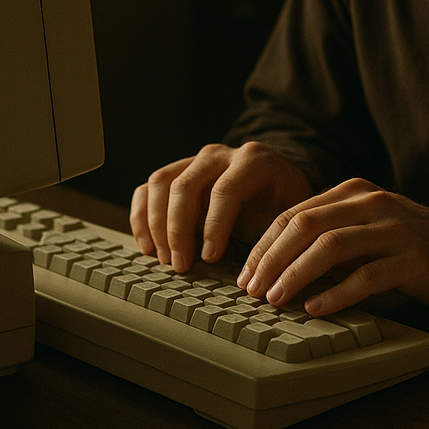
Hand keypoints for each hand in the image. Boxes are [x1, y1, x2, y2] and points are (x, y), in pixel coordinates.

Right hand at [130, 142, 312, 272]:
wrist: (277, 180)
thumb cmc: (282, 204)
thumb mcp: (286, 217)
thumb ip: (270, 236)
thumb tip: (253, 274)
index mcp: (253, 161)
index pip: (225, 190)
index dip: (214, 226)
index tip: (209, 258)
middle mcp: (220, 154)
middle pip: (186, 185)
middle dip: (179, 230)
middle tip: (181, 265)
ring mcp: (195, 160)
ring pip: (161, 182)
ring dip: (156, 224)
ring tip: (164, 258)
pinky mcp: (177, 171)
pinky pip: (149, 187)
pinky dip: (142, 216)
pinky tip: (147, 245)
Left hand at [236, 178, 428, 315]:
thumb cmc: (413, 246)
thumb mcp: (367, 230)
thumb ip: (331, 236)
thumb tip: (277, 266)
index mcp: (354, 192)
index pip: (296, 213)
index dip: (265, 244)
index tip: (244, 274)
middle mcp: (372, 203)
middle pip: (306, 225)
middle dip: (272, 258)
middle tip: (251, 289)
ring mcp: (395, 229)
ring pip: (331, 246)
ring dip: (296, 274)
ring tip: (275, 299)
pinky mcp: (415, 259)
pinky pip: (367, 276)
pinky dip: (336, 293)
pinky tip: (315, 309)